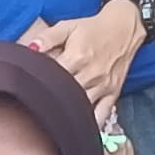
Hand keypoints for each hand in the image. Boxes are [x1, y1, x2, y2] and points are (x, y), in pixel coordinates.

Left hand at [24, 2, 146, 120]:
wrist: (124, 28)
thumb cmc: (93, 29)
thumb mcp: (68, 26)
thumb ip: (47, 37)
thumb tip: (29, 48)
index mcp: (78, 57)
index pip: (53, 76)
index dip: (39, 82)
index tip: (30, 86)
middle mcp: (91, 74)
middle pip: (66, 95)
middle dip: (51, 101)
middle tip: (39, 103)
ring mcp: (103, 87)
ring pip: (83, 109)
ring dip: (68, 114)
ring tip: (54, 118)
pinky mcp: (113, 94)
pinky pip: (102, 115)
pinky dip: (91, 124)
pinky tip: (78, 128)